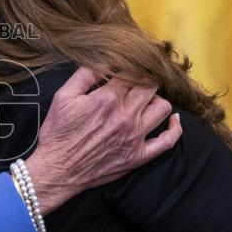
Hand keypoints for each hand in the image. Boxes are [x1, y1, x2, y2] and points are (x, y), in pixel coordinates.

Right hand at [23, 67, 181, 213]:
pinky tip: (171, 120)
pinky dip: (174, 128)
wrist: (57, 169)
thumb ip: (84, 75)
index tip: (124, 70)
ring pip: (162, 108)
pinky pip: (168, 141)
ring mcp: (135, 137)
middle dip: (143, 81)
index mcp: (107, 99)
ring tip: (145, 101)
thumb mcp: (62, 97)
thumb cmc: (58, 133)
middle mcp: (125, 116)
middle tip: (134, 84)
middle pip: (149, 87)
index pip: (131, 73)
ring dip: (156, 100)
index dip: (129, 68)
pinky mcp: (138, 156)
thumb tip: (104, 62)